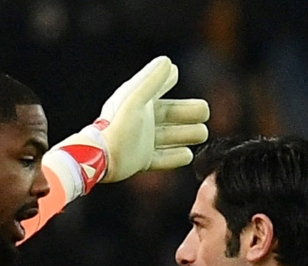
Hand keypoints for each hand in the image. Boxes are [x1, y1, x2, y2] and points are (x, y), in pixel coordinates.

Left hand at [98, 55, 210, 181]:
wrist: (102, 157)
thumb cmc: (117, 125)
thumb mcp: (136, 99)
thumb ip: (152, 82)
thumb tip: (168, 63)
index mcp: (138, 104)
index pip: (156, 89)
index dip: (165, 80)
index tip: (175, 72)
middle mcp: (140, 122)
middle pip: (168, 115)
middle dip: (187, 113)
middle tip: (205, 112)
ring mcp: (141, 142)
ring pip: (168, 137)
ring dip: (185, 135)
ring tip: (202, 133)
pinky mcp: (140, 161)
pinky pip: (161, 159)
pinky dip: (175, 157)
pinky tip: (188, 155)